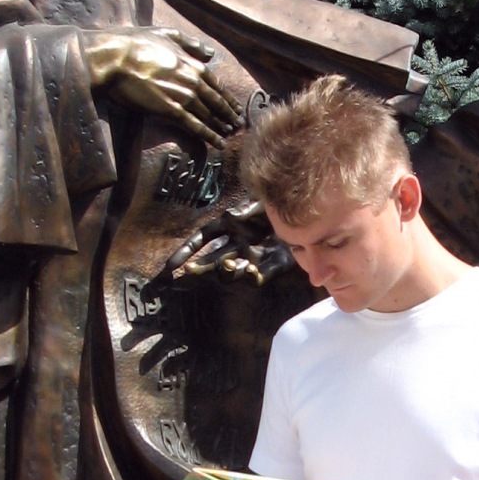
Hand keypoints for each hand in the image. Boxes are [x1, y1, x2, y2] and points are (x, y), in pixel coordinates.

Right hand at [84, 27, 240, 145]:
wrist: (116, 59)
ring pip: (209, 116)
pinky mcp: (170, 111)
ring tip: (228, 134)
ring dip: (221, 126)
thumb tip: (210, 53)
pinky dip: (209, 136)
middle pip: (216, 102)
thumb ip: (190, 44)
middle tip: (237, 125)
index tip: (235, 107)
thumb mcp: (167, 35)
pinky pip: (195, 126)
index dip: (227, 98)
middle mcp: (193, 81)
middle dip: (228, 114)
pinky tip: (218, 144)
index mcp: (193, 64)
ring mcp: (183, 97)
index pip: (217, 85)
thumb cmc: (136, 44)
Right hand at [164, 193, 295, 284]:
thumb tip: (231, 216)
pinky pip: (257, 276)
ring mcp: (252, 256)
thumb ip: (246, 211)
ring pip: (232, 270)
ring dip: (226, 271)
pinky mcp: (270, 266)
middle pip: (213, 259)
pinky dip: (252, 276)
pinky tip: (251, 272)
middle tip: (190, 271)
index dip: (187, 251)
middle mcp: (236, 243)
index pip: (202, 239)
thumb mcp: (261, 203)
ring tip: (228, 265)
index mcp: (229, 226)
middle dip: (201, 266)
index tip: (172, 266)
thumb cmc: (279, 204)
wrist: (306, 215)